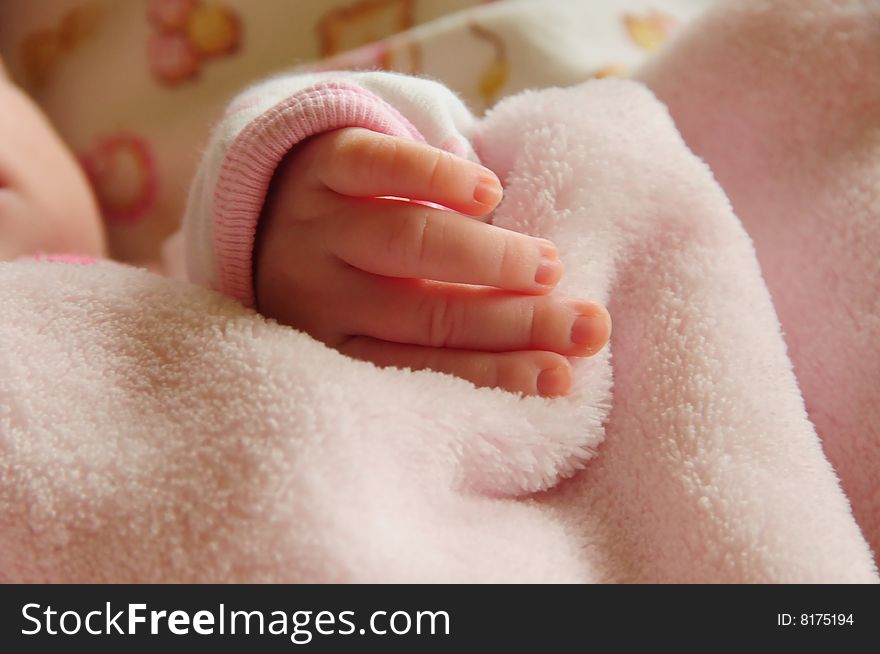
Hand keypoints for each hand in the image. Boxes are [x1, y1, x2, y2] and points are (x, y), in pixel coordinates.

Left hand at [254, 127, 610, 395]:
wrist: (270, 200)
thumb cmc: (350, 274)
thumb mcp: (372, 318)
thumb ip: (438, 331)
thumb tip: (543, 359)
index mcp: (335, 345)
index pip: (423, 366)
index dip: (494, 374)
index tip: (561, 379)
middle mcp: (318, 293)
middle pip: (426, 313)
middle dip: (514, 324)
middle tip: (586, 329)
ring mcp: (316, 226)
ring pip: (407, 243)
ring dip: (486, 257)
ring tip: (550, 268)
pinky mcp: (322, 165)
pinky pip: (379, 168)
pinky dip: (435, 180)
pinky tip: (487, 195)